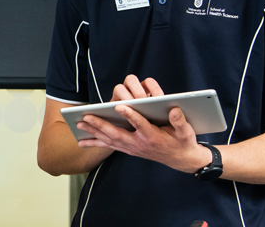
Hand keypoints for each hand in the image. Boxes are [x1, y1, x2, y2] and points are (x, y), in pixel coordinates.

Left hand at [76, 75, 209, 172]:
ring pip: (109, 140)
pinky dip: (95, 143)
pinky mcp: (128, 149)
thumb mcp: (186, 132)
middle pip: (117, 133)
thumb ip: (179, 121)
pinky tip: (82, 141)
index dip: (131, 115)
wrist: (180, 159)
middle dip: (101, 125)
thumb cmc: (182, 141)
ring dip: (93, 132)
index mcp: (153, 137)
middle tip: (87, 116)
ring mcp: (132, 148)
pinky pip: (108, 146)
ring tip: (78, 124)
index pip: (141, 125)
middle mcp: (139, 144)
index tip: (120, 105)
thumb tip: (174, 110)